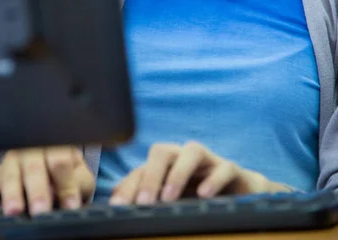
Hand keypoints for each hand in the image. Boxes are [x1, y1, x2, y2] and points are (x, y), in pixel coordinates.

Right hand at [0, 146, 94, 215]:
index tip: (69, 205)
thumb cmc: (68, 173)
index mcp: (58, 146)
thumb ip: (75, 185)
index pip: (60, 161)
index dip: (65, 183)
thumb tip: (69, 203)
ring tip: (13, 211)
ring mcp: (14, 159)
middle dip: (37, 190)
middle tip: (40, 210)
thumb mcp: (80, 176)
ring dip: (12, 193)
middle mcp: (34, 148)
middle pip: (34, 167)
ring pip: (10, 172)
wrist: (54, 164)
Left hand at [110, 142, 290, 204]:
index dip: (129, 185)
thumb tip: (115, 199)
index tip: (118, 206)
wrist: (241, 194)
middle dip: (150, 176)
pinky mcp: (232, 169)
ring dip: (178, 173)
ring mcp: (209, 160)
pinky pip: (224, 167)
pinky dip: (213, 179)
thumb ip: (147, 197)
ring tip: (169, 198)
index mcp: (167, 164)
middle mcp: (184, 157)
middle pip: (162, 151)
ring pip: (192, 151)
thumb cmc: (200, 196)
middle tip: (143, 203)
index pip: (142, 168)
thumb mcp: (171, 200)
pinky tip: (204, 195)